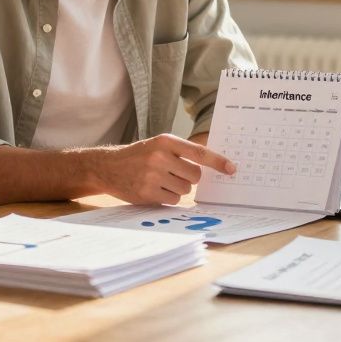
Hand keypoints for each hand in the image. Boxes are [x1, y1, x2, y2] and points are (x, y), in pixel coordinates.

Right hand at [94, 134, 235, 204]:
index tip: (232, 168)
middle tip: (174, 174)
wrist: (108, 167)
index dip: (218, 162)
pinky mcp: (147, 193)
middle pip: (195, 176)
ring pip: (185, 189)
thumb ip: (182, 152)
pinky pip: (173, 200)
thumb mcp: (158, 144)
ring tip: (161, 180)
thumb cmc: (138, 156)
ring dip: (178, 188)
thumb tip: (211, 163)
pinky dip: (168, 197)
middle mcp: (160, 157)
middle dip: (189, 178)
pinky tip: (155, 189)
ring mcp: (153, 176)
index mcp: (166, 141)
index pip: (199, 153)